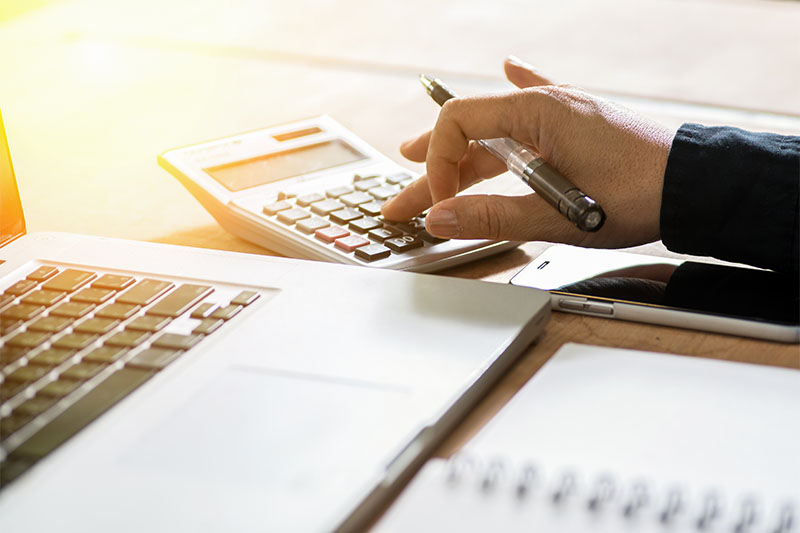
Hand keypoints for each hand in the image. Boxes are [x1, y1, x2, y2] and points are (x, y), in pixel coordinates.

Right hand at [381, 56, 674, 248]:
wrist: (697, 187)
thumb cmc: (639, 195)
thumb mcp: (556, 215)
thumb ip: (491, 217)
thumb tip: (438, 218)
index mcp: (534, 113)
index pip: (457, 123)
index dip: (438, 165)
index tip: (443, 206)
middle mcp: (544, 105)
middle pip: (468, 133)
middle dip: (431, 170)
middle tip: (400, 200)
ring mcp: (562, 114)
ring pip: (495, 134)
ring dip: (460, 155)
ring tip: (421, 162)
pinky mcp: (579, 127)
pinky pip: (537, 106)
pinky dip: (517, 93)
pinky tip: (509, 64)